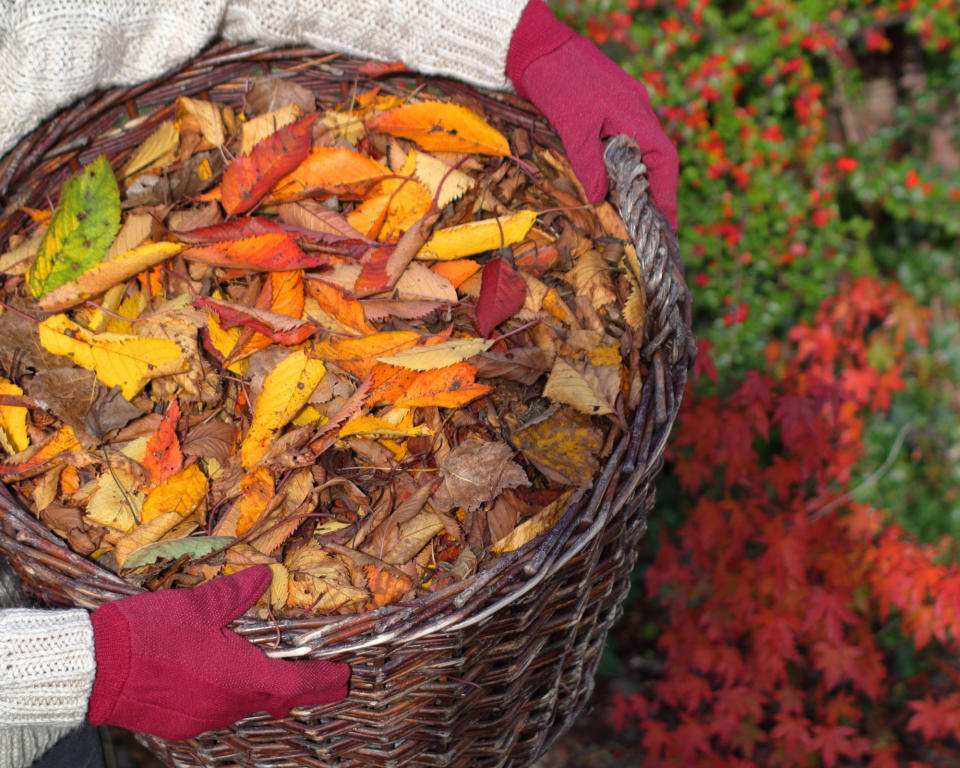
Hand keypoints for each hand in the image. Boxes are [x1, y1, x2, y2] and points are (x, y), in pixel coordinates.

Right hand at [87, 565, 348, 740]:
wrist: (95, 669)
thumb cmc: (150, 633)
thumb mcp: (198, 605)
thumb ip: (236, 593)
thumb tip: (266, 575)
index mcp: (241, 675)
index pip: (295, 682)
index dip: (323, 680)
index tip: (344, 678)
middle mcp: (228, 705)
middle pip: (276, 699)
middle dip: (304, 692)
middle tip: (330, 686)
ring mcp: (203, 720)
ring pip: (247, 708)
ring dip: (266, 695)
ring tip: (281, 682)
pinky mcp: (180, 726)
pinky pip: (219, 713)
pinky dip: (233, 700)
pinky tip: (228, 686)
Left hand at [506, 0, 678, 230]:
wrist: (537, 45)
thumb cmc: (557, 81)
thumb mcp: (572, 126)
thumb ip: (588, 163)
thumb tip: (600, 199)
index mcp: (636, 115)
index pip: (664, 161)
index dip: (667, 194)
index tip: (667, 224)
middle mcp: (637, 111)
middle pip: (656, 158)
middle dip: (655, 193)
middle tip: (650, 226)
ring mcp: (624, 106)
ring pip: (640, 150)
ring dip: (638, 180)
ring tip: (632, 211)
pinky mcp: (608, 105)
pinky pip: (625, 140)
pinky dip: (623, 164)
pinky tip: (612, 180)